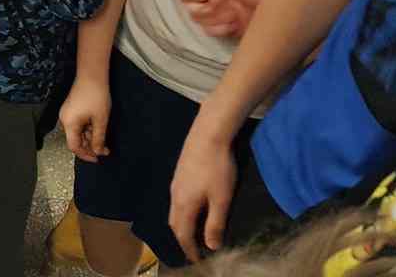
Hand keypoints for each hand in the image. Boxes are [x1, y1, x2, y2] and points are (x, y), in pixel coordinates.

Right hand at [59, 77, 111, 162]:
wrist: (92, 75)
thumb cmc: (96, 96)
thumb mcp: (100, 120)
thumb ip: (98, 138)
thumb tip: (98, 152)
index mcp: (69, 124)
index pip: (74, 147)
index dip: (86, 155)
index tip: (98, 158)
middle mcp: (64, 120)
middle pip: (75, 139)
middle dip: (90, 145)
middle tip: (105, 148)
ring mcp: (67, 114)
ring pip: (77, 132)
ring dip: (89, 137)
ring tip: (103, 137)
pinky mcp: (71, 109)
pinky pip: (77, 124)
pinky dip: (87, 129)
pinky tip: (97, 127)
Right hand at [169, 127, 236, 261]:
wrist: (208, 134)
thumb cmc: (217, 168)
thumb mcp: (221, 199)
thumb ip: (215, 223)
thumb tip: (212, 246)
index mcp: (184, 205)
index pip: (183, 234)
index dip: (189, 249)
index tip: (197, 261)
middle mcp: (175, 196)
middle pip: (174, 224)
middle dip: (182, 239)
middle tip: (193, 250)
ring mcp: (175, 184)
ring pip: (174, 212)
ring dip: (181, 226)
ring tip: (193, 233)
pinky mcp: (179, 174)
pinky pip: (176, 201)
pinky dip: (182, 213)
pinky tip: (192, 209)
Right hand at [175, 0, 274, 38]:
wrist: (282, 12)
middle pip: (187, 1)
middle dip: (202, 6)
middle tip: (220, 4)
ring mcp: (215, 8)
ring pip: (196, 17)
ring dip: (213, 18)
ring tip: (232, 13)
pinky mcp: (221, 24)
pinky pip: (208, 30)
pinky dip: (220, 28)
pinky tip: (234, 23)